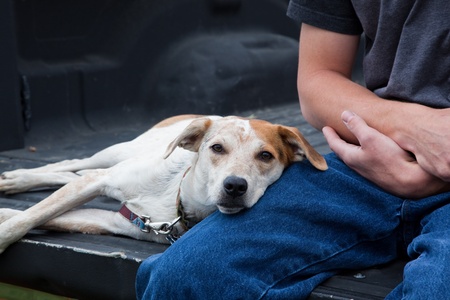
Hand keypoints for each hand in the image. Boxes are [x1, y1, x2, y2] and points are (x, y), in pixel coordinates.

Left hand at [323, 111, 449, 197]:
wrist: (412, 182)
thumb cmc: (390, 158)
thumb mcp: (371, 137)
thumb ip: (357, 125)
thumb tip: (344, 114)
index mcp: (351, 157)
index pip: (335, 144)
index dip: (329, 134)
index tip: (325, 128)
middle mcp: (357, 166)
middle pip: (343, 152)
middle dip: (338, 142)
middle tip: (334, 134)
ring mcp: (368, 171)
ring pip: (354, 157)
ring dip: (350, 148)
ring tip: (349, 142)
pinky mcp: (380, 174)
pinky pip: (366, 161)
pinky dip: (362, 153)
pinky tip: (369, 152)